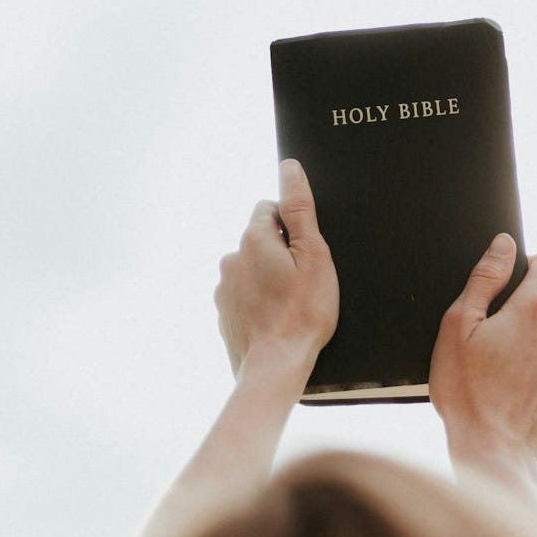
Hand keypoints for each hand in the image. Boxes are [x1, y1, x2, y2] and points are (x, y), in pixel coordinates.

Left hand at [215, 159, 338, 384]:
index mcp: (253, 239)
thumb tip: (289, 168)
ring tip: (290, 306)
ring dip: (268, 280)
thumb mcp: (313, 256)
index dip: (292, 227)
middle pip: (259, 241)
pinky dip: (259, 303)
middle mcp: (231, 259)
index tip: (305, 253)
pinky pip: (244, 297)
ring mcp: (224, 288)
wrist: (275, 367)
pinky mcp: (223, 314)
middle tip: (303, 282)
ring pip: (251, 270)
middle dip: (279, 254)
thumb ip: (299, 209)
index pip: (269, 209)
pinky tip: (276, 320)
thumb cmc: (301, 314)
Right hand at [429, 233, 536, 463]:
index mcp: (533, 308)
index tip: (513, 284)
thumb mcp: (457, 327)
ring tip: (510, 368)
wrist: (491, 449)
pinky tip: (524, 388)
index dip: (530, 266)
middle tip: (501, 335)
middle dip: (534, 306)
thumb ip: (484, 279)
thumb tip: (504, 245)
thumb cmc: (466, 391)